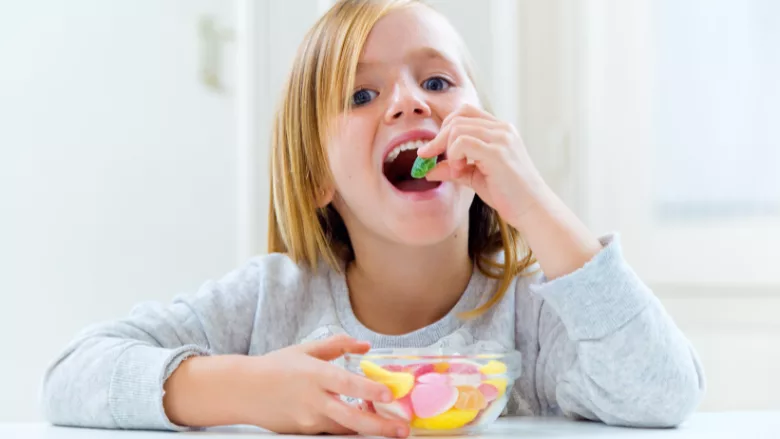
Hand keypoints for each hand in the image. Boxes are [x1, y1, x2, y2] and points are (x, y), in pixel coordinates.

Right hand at [248, 335, 407, 436]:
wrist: (243, 391)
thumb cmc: (274, 367)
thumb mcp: (306, 350)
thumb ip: (337, 345)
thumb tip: (364, 345)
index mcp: (315, 374)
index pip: (346, 383)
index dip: (369, 390)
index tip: (389, 393)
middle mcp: (313, 399)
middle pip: (351, 418)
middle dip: (380, 426)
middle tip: (402, 429)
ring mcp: (307, 419)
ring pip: (343, 429)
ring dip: (366, 429)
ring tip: (389, 429)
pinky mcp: (302, 431)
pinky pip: (330, 431)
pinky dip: (346, 428)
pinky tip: (360, 424)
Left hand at [418, 103, 547, 226]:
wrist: (532, 210)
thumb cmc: (508, 194)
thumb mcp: (475, 177)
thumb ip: (454, 169)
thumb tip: (428, 170)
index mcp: (500, 130)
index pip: (465, 112)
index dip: (444, 127)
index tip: (431, 149)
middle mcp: (502, 129)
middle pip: (457, 117)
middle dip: (438, 138)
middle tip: (429, 158)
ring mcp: (501, 138)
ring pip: (457, 128)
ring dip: (447, 149)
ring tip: (457, 169)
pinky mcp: (498, 152)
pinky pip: (462, 142)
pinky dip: (454, 155)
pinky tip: (461, 170)